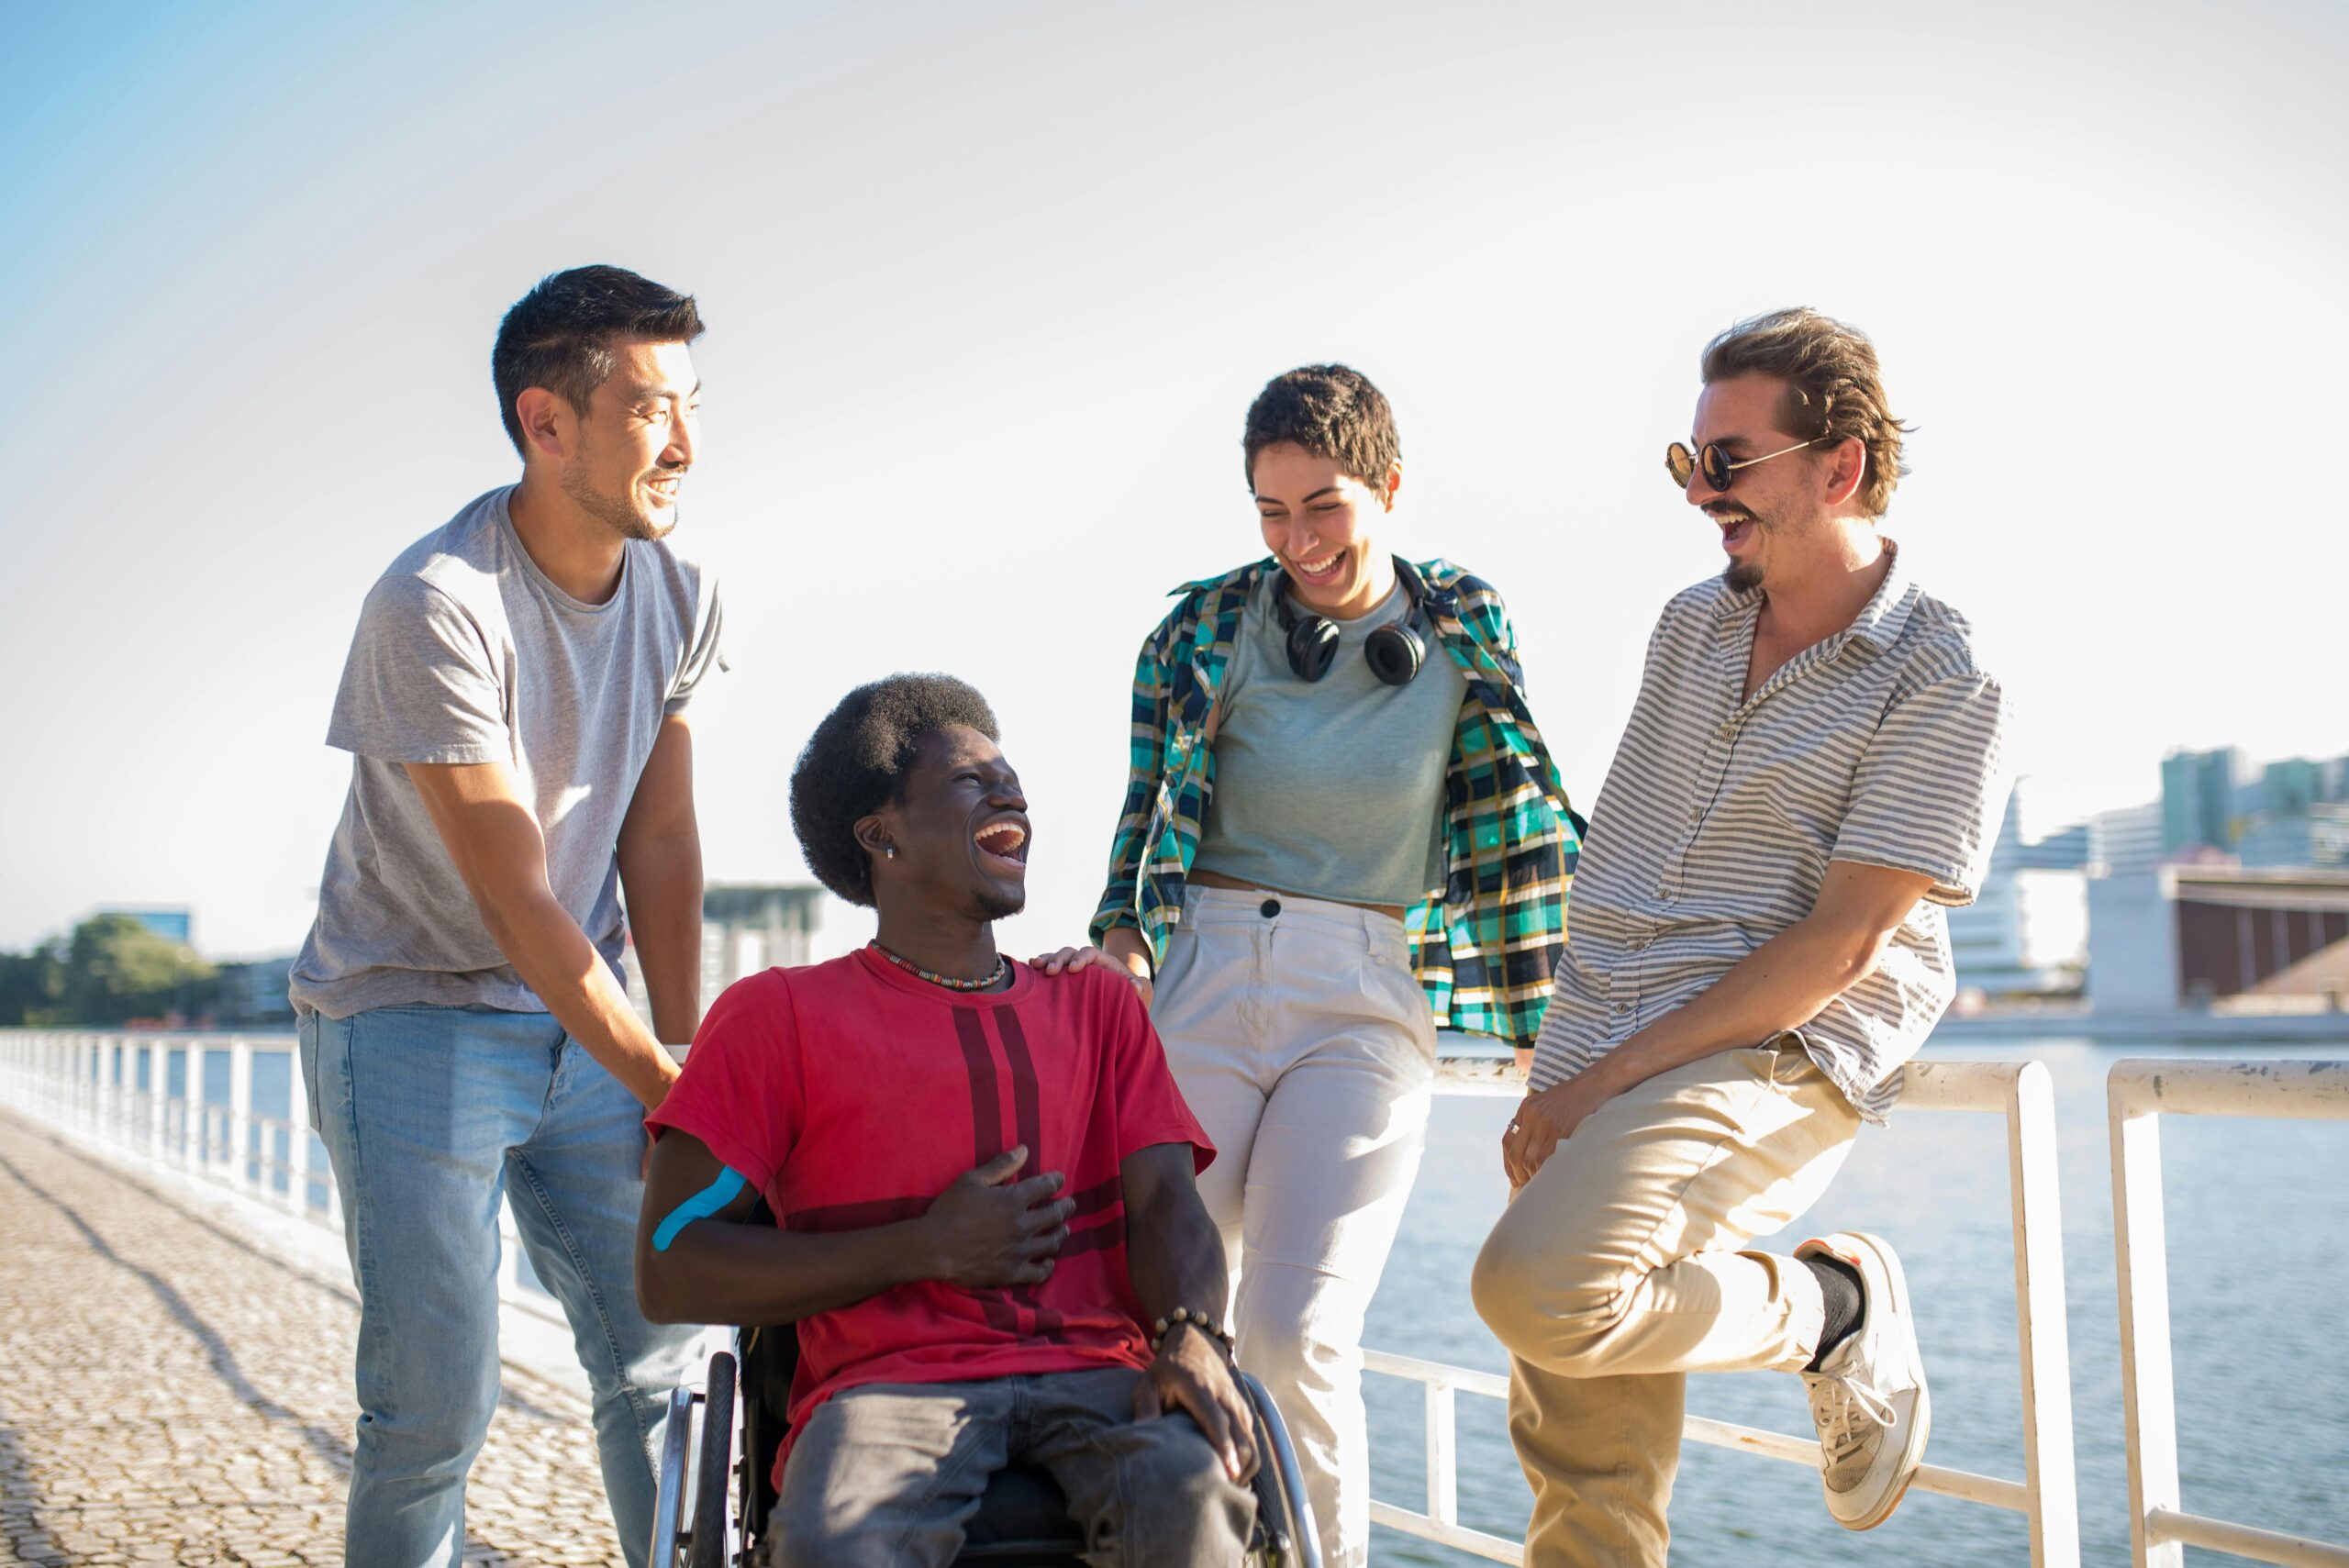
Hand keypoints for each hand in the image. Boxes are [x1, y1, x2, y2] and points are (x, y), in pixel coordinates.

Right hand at [919, 1147, 1072, 1288]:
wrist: (934, 1247)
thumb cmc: (949, 1210)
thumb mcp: (971, 1180)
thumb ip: (1000, 1165)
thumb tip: (1024, 1149)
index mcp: (1014, 1200)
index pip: (1046, 1186)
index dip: (1056, 1181)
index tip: (1059, 1180)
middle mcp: (1023, 1225)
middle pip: (1055, 1215)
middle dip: (1066, 1207)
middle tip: (1069, 1204)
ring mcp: (1020, 1251)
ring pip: (1052, 1242)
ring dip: (1061, 1233)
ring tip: (1063, 1229)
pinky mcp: (1012, 1272)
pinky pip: (1039, 1272)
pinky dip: (1047, 1266)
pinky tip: (1048, 1261)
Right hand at [1030, 940, 1152, 1008]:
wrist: (1124, 998)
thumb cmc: (1133, 995)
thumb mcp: (1141, 991)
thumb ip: (1141, 988)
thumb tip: (1136, 987)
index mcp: (1104, 962)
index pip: (1091, 953)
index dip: (1082, 958)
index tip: (1074, 969)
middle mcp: (1087, 962)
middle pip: (1070, 952)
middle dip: (1059, 959)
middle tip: (1050, 971)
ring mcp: (1074, 968)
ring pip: (1058, 957)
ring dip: (1046, 959)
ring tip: (1035, 966)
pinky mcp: (1066, 978)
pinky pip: (1051, 967)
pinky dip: (1042, 965)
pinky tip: (1030, 969)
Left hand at [1135, 1324, 1258, 1482]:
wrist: (1196, 1343)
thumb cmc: (1167, 1370)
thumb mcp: (1148, 1383)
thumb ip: (1145, 1407)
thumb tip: (1141, 1434)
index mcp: (1200, 1387)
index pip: (1216, 1419)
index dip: (1224, 1445)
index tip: (1228, 1470)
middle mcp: (1224, 1395)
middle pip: (1241, 1434)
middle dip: (1239, 1464)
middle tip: (1226, 1491)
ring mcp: (1237, 1402)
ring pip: (1251, 1438)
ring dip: (1246, 1464)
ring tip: (1231, 1488)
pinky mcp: (1243, 1409)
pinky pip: (1253, 1437)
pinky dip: (1249, 1457)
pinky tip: (1236, 1475)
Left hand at [1501, 1075, 1615, 1187]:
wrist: (1598, 1083)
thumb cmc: (1577, 1098)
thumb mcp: (1548, 1103)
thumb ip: (1535, 1122)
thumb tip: (1528, 1155)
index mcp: (1526, 1107)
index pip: (1507, 1141)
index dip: (1508, 1164)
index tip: (1514, 1179)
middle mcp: (1533, 1114)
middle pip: (1517, 1153)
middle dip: (1519, 1174)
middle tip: (1525, 1187)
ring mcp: (1547, 1121)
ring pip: (1532, 1158)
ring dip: (1534, 1176)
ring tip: (1540, 1185)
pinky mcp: (1563, 1128)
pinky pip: (1549, 1156)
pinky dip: (1548, 1170)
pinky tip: (1552, 1177)